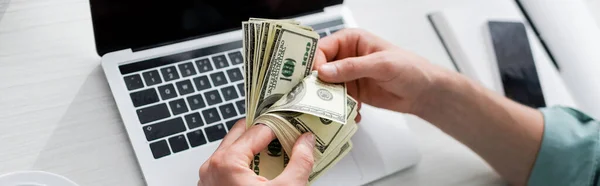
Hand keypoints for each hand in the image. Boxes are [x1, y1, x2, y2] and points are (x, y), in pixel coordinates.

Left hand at [198, 118, 315, 185]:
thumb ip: (300, 161)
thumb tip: (306, 142)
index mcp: (227, 163)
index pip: (259, 129)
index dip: (281, 125)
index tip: (296, 124)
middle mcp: (212, 167)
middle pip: (242, 134)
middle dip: (266, 133)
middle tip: (288, 135)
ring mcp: (208, 179)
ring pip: (233, 149)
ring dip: (255, 147)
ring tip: (279, 154)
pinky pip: (227, 165)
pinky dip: (245, 162)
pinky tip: (263, 170)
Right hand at [315, 29, 450, 114]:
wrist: (423, 92)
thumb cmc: (409, 68)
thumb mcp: (381, 65)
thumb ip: (352, 67)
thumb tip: (323, 71)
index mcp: (350, 40)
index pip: (322, 49)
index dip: (315, 63)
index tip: (315, 79)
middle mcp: (345, 56)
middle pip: (319, 69)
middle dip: (318, 85)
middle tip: (317, 99)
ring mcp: (348, 76)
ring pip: (326, 88)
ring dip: (330, 100)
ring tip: (337, 110)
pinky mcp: (352, 92)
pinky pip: (337, 101)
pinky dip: (341, 109)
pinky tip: (353, 114)